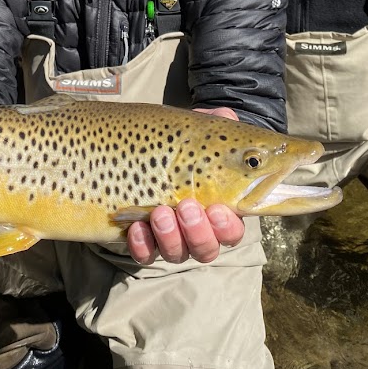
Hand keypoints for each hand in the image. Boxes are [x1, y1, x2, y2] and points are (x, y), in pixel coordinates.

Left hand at [126, 105, 243, 263]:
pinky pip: (144, 253)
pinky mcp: (142, 238)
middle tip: (187, 207)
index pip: (232, 230)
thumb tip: (226, 115)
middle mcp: (196, 229)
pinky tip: (136, 226)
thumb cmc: (182, 142)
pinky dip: (142, 244)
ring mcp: (169, 236)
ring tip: (160, 212)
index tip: (218, 209)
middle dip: (199, 232)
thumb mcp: (197, 129)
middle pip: (207, 248)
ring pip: (177, 253)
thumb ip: (216, 122)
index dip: (227, 227)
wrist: (143, 148)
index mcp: (218, 208)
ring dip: (171, 236)